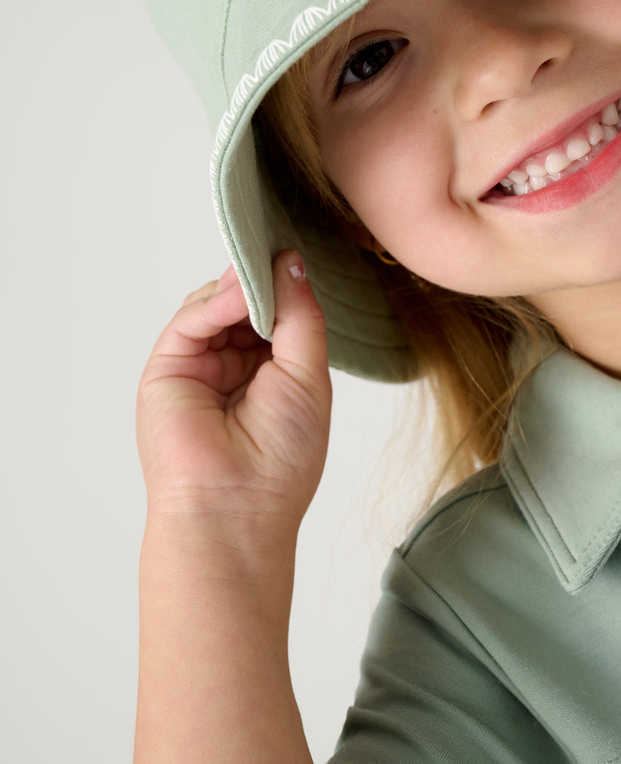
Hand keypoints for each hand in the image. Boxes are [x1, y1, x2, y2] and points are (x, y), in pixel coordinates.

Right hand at [137, 252, 331, 536]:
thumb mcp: (308, 373)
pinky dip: (215, 303)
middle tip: (279, 258)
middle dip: (261, 281)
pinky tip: (239, 298)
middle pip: (243, 304)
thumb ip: (300, 315)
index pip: (276, 313)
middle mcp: (234, 366)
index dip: (285, 286)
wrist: (237, 506)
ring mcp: (199, 366)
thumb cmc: (281, 457)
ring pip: (215, 305)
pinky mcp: (168, 369)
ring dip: (240, 288)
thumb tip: (290, 261)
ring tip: (260, 280)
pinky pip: (190, 321)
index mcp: (272, 371)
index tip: (296, 257)